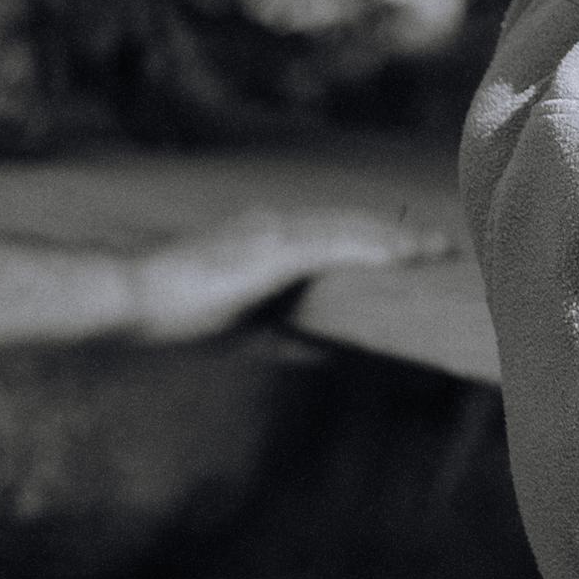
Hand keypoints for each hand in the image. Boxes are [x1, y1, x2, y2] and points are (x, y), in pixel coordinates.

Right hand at [128, 205, 451, 343]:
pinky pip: (339, 244)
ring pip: (356, 231)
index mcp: (269, 237)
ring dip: (402, 241)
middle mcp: (278, 225)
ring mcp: (277, 233)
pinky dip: (378, 248)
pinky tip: (409, 255)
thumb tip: (334, 353)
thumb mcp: (247, 330)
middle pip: (357, 226)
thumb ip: (292, 338)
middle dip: (402, 237)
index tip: (419, 247)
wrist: (131, 299)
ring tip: (440, 250)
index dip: (383, 239)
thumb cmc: (178, 314)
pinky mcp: (275, 248)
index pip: (341, 233)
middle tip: (446, 248)